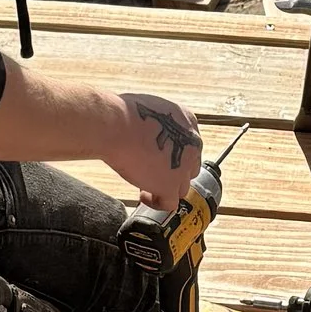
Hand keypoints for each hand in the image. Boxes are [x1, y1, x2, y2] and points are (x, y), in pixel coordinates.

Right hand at [102, 90, 205, 206]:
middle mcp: (192, 144)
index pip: (188, 144)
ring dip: (165, 188)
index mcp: (188, 121)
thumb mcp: (151, 108)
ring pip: (181, 187)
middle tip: (152, 171)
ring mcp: (183, 168)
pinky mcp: (170, 186)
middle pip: (189, 167)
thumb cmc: (125, 113)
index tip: (159, 154)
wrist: (118, 125)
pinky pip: (170, 203)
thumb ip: (158, 123)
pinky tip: (144, 196)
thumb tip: (147, 131)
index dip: (173, 152)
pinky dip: (157, 202)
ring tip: (145, 185)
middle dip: (172, 172)